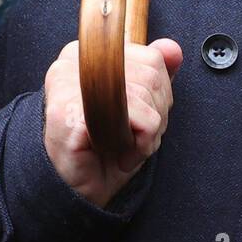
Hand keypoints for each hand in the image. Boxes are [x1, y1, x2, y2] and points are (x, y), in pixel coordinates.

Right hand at [43, 38, 182, 206]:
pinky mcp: (70, 112)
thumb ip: (154, 75)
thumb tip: (173, 49)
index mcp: (87, 53)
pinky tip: (119, 154)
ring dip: (147, 135)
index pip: (150, 57)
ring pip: (146, 97)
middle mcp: (73, 61)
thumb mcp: (138, 108)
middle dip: (154, 116)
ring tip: (122, 147)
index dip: (156, 95)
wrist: (75, 192)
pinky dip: (141, 144)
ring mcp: (68, 85)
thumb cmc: (104, 149)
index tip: (135, 118)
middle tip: (130, 137)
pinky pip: (137, 117)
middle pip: (150, 76)